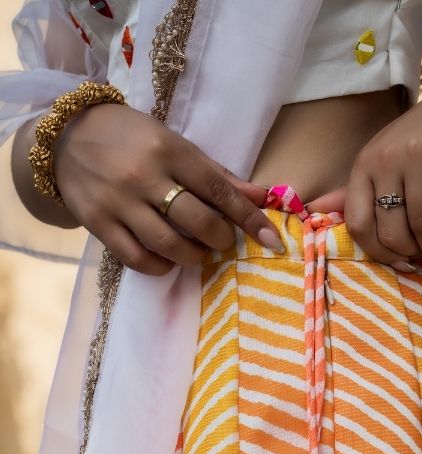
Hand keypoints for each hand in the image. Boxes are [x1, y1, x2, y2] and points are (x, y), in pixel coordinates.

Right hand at [52, 103, 282, 274]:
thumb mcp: (174, 144)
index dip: (250, 219)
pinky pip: (137, 259)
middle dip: (220, 239)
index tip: (272, 241)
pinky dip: (161, 267)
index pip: (220, 190)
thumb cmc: (131, 138)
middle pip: (198, 222)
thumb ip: (217, 174)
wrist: (66, 136)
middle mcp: (145, 176)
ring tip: (197, 252)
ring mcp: (119, 202)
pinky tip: (168, 261)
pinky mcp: (98, 223)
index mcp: (169, 150)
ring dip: (193, 257)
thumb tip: (263, 196)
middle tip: (222, 241)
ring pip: (169, 245)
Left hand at [314, 66, 421, 267]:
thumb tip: (313, 211)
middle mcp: (385, 157)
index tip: (397, 261)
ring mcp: (416, 153)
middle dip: (409, 254)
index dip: (378, 252)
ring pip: (420, 223)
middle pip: (390, 230)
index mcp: (364, 164)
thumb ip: (353, 191)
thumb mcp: (385, 160)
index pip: (357, 223)